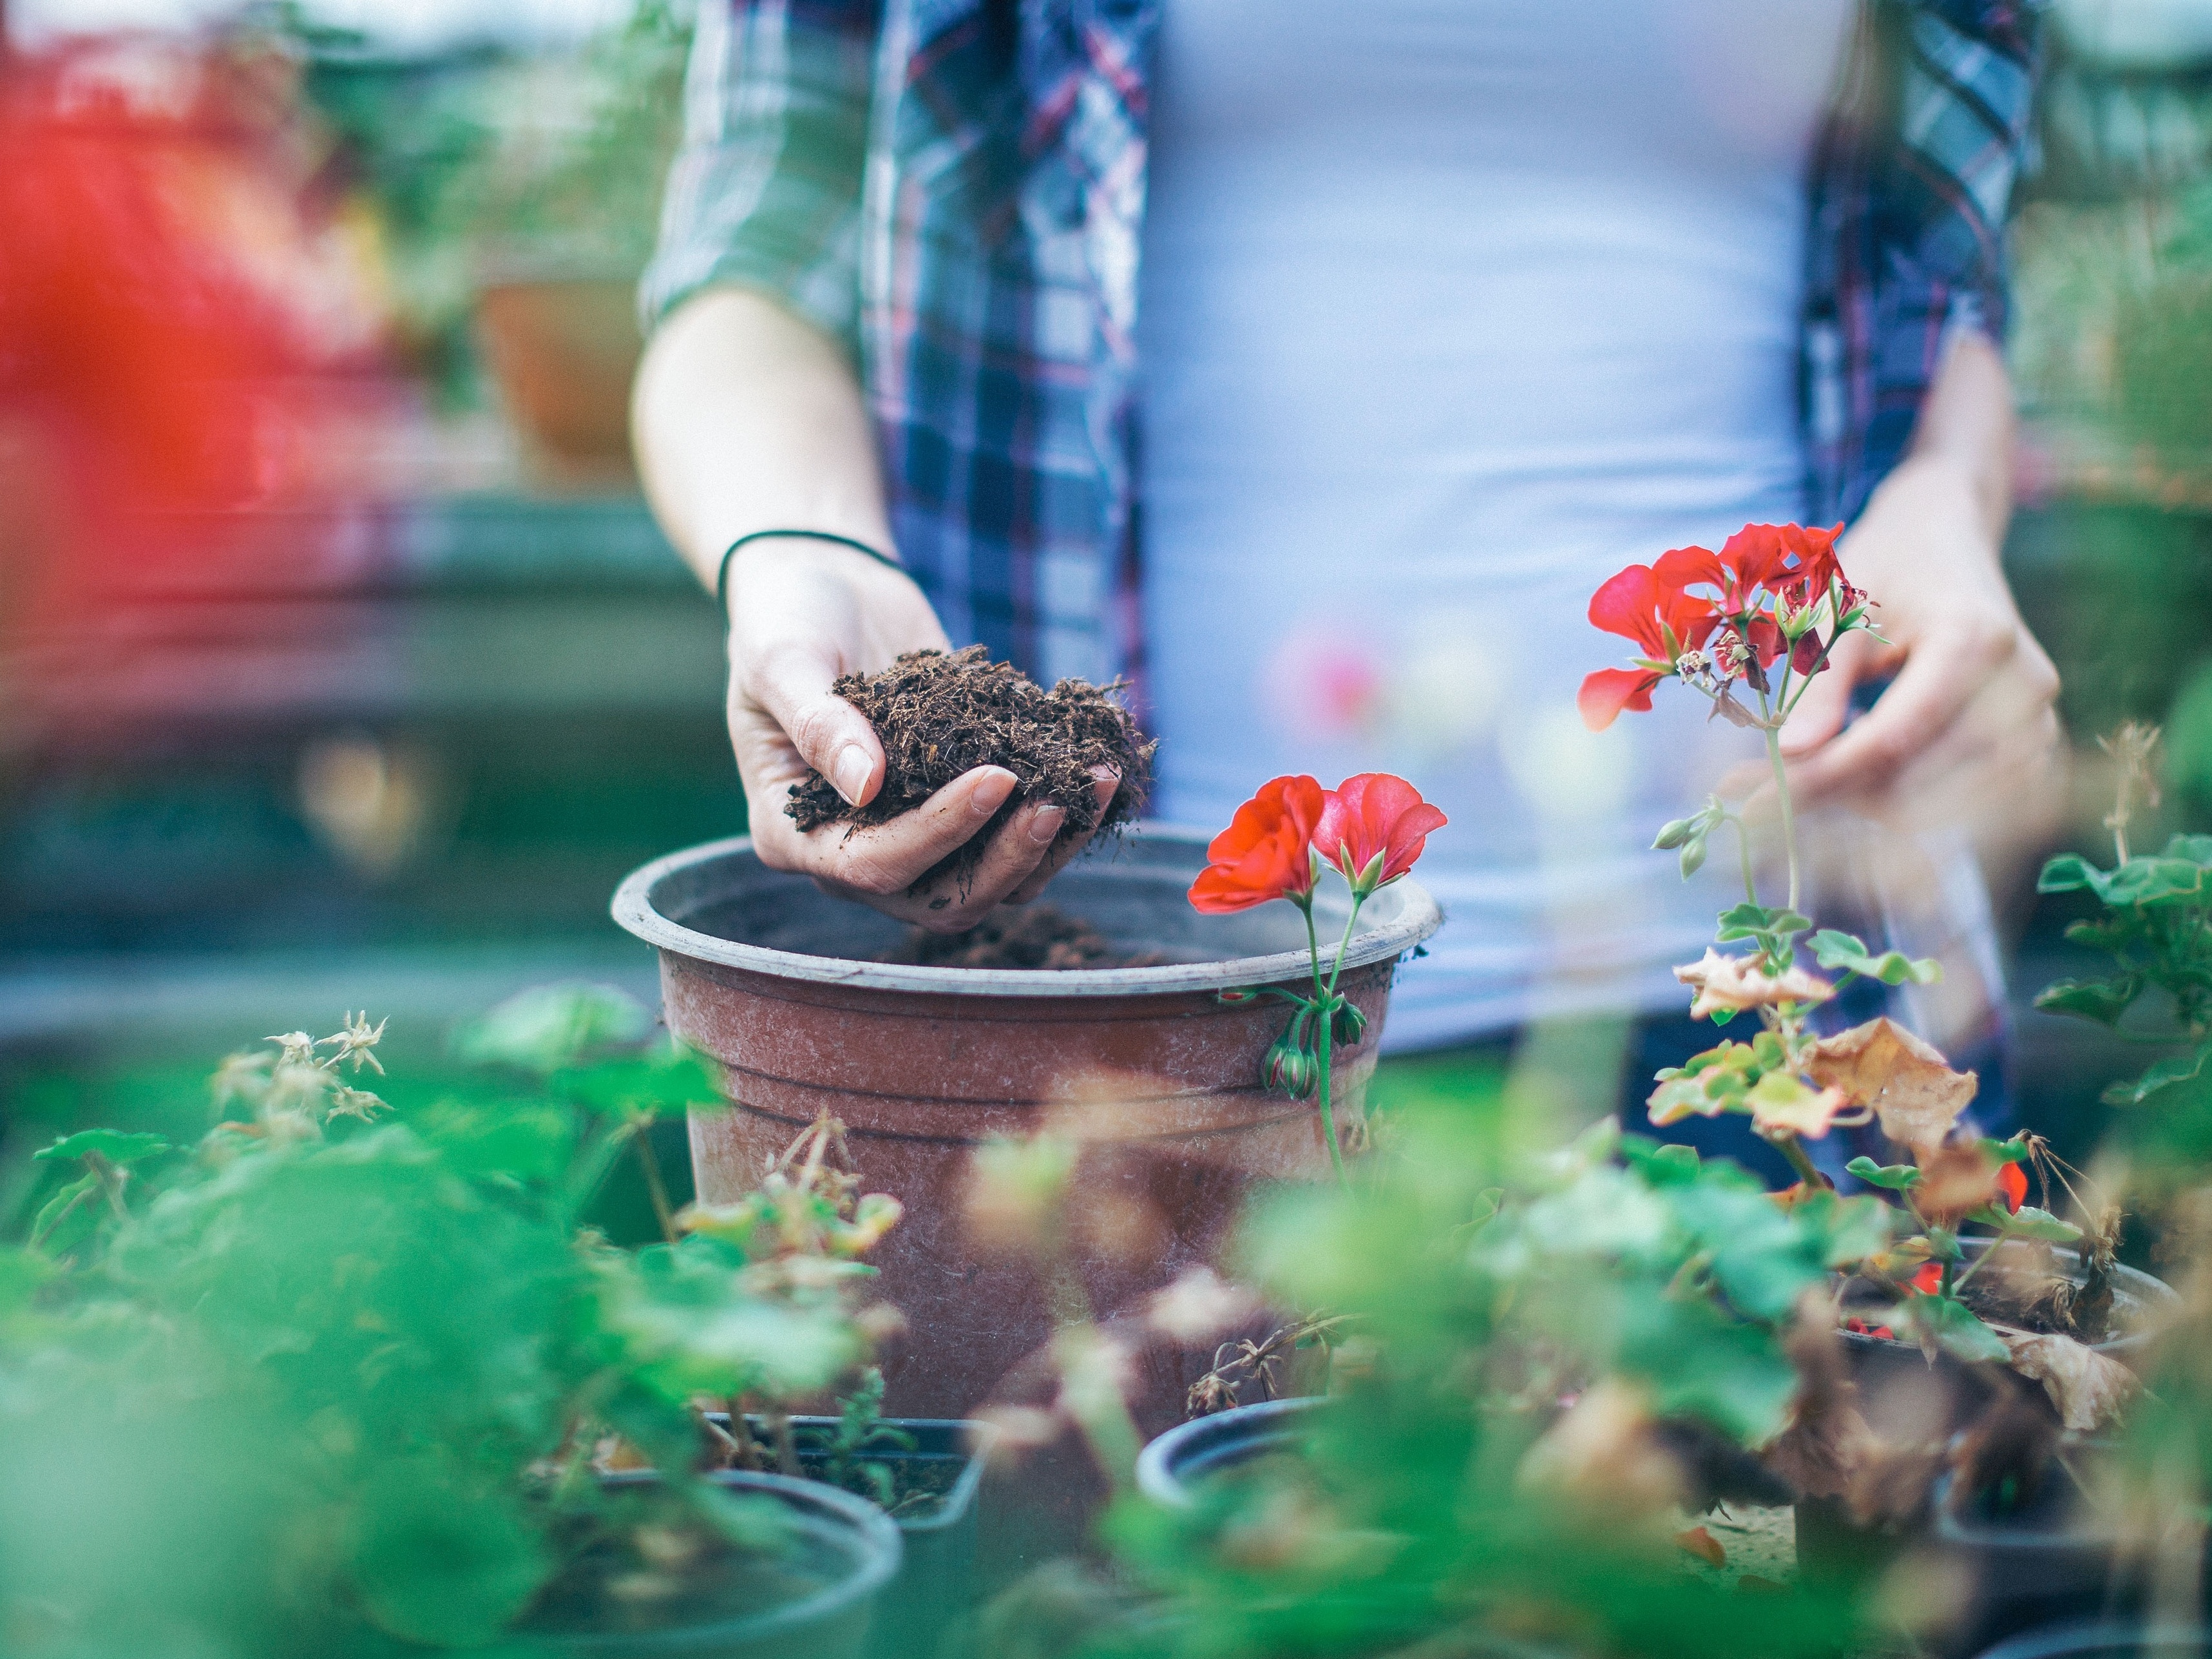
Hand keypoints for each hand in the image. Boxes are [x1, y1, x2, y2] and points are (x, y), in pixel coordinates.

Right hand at [726, 536, 1118, 929]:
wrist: (826, 589)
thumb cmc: (787, 619)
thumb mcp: (782, 659)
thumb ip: (816, 721)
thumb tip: (866, 786)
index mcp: (793, 834)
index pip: (870, 866)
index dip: (939, 831)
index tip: (997, 776)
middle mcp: (852, 855)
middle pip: (941, 900)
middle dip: (1006, 857)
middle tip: (1056, 799)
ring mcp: (912, 839)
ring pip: (992, 884)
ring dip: (1049, 845)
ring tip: (1096, 782)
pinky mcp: (960, 812)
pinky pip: (1016, 841)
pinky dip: (1062, 818)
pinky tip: (1101, 775)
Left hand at [1774, 457, 2062, 839]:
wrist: (1945, 538)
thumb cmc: (1887, 566)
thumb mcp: (1838, 608)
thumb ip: (1820, 684)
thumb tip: (1791, 755)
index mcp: (1973, 640)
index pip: (1892, 739)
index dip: (1821, 778)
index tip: (1756, 802)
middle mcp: (2022, 685)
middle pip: (1918, 784)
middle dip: (1837, 796)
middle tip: (1769, 788)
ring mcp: (2038, 719)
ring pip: (1941, 809)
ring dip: (1870, 806)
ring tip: (1817, 770)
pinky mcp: (2036, 745)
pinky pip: (1971, 807)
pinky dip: (1911, 805)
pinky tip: (1868, 774)